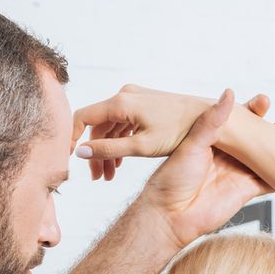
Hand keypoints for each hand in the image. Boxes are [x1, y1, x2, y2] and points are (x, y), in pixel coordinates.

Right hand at [74, 84, 213, 177]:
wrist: (206, 119)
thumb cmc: (179, 133)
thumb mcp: (141, 147)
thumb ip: (109, 149)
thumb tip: (79, 153)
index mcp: (120, 104)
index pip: (82, 117)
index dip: (71, 138)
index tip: (68, 158)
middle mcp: (124, 96)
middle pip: (97, 125)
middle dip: (94, 151)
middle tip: (97, 177)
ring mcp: (133, 98)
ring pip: (110, 126)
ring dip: (107, 149)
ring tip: (109, 175)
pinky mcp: (142, 104)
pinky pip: (122, 123)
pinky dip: (118, 141)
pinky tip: (120, 162)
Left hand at [78, 89, 274, 183]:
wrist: (170, 216)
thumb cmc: (172, 179)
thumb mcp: (191, 144)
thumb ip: (211, 122)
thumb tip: (229, 94)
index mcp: (217, 136)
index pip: (243, 118)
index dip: (256, 109)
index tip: (265, 101)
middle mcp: (233, 152)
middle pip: (265, 133)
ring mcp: (242, 170)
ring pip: (274, 155)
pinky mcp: (248, 191)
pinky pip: (273, 180)